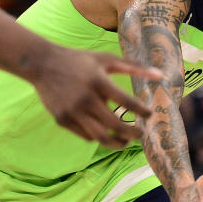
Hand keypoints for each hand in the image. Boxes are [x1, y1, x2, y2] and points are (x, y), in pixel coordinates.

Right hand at [31, 46, 162, 148]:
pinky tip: (106, 132)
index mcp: (98, 82)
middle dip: (133, 133)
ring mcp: (72, 111)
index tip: (150, 115)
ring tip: (126, 141)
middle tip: (142, 133)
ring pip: (100, 137)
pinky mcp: (62, 120)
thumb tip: (160, 75)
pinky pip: (86, 135)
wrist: (42, 63)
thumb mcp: (107, 59)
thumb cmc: (79, 60)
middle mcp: (85, 99)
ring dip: (117, 142)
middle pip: (116, 126)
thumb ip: (135, 67)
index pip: (127, 102)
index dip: (142, 111)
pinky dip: (99, 137)